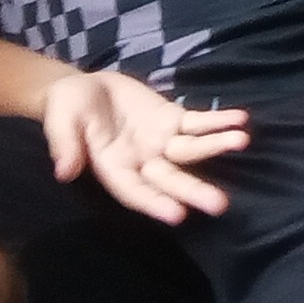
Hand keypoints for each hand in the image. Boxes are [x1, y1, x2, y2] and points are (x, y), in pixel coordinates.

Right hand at [45, 68, 246, 225]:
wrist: (83, 86)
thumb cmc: (66, 109)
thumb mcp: (61, 122)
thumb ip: (65, 145)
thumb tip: (65, 172)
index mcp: (112, 168)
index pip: (136, 192)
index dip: (155, 203)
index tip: (178, 216)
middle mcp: (140, 161)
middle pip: (170, 179)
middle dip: (194, 191)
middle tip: (222, 205)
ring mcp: (159, 141)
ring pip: (190, 150)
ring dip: (216, 146)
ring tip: (242, 141)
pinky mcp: (171, 119)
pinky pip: (197, 122)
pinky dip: (218, 121)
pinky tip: (240, 119)